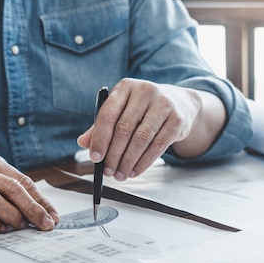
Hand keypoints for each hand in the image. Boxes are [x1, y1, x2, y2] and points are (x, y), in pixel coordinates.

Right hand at [0, 151, 58, 233]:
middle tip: (45, 224)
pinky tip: (1, 229)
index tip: (53, 215)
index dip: (40, 200)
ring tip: (21, 226)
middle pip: (12, 189)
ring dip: (13, 216)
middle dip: (33, 209)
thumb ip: (10, 189)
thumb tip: (40, 210)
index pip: (22, 180)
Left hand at [77, 78, 224, 180]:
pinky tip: (135, 171)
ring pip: (141, 139)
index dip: (100, 138)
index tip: (95, 157)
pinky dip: (144, 162)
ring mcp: (164, 104)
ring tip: (121, 175)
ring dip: (128, 161)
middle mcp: (145, 91)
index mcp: (126, 87)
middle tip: (108, 171)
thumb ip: (101, 125)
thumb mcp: (122, 110)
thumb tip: (83, 142)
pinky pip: (158, 145)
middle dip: (114, 155)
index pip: (108, 114)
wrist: (180, 102)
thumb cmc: (144, 108)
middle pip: (124, 129)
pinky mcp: (177, 119)